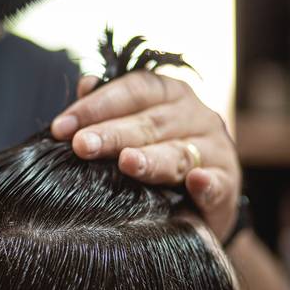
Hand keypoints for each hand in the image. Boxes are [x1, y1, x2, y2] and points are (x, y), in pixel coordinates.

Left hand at [51, 72, 240, 241]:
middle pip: (150, 122)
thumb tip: (85, 83)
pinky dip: (207, 183)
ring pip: (179, 152)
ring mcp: (215, 148)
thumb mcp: (135, 132)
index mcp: (170, 95)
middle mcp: (196, 115)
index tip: (61, 127)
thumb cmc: (159, 159)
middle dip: (112, 134)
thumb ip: (110, 110)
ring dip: (152, 158)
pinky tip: (195, 182)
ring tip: (127, 162)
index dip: (97, 106)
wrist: (201, 206)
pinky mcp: (228, 183)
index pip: (133, 91)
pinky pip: (218, 183)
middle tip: (80, 146)